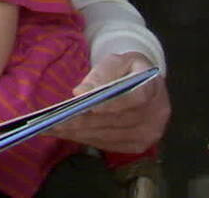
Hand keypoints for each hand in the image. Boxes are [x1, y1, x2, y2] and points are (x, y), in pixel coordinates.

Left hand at [50, 52, 169, 152]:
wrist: (143, 84)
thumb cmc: (127, 70)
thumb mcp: (117, 61)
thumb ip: (101, 74)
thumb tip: (80, 92)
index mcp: (153, 87)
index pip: (135, 98)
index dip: (111, 104)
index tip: (88, 107)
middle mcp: (156, 114)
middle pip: (117, 122)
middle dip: (83, 122)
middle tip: (53, 121)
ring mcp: (149, 133)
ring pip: (109, 136)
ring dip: (79, 134)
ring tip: (52, 129)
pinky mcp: (138, 145)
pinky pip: (108, 145)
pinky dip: (85, 139)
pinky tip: (66, 134)